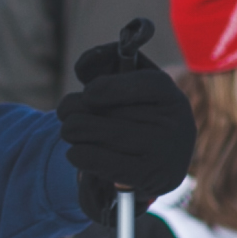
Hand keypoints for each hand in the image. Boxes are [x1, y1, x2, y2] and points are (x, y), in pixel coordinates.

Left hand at [62, 20, 195, 211]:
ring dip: (71, 131)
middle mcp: (171, 122)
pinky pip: (94, 160)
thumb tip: (83, 68)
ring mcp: (161, 152)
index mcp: (168, 92)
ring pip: (92, 133)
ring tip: (72, 131)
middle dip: (73, 109)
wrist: (164, 161)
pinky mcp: (146, 177)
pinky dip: (77, 154)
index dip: (104, 88)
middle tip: (65, 112)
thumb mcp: (131, 79)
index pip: (134, 85)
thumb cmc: (138, 111)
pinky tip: (77, 152)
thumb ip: (107, 60)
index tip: (87, 94)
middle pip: (103, 110)